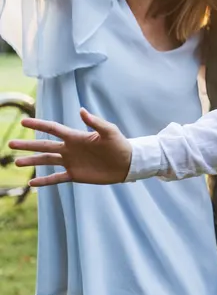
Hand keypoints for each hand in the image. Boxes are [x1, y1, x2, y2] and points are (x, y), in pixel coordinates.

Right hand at [9, 108, 131, 185]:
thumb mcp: (109, 131)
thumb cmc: (120, 145)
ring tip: (16, 162)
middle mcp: (70, 149)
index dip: (39, 124)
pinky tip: (32, 184)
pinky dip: (44, 181)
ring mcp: (71, 162)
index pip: (53, 129)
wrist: (127, 163)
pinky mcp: (75, 175)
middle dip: (28, 145)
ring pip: (47, 161)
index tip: (24, 121)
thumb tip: (81, 110)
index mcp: (76, 137)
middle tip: (10, 143)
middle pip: (44, 145)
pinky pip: (56, 178)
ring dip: (32, 161)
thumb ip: (95, 122)